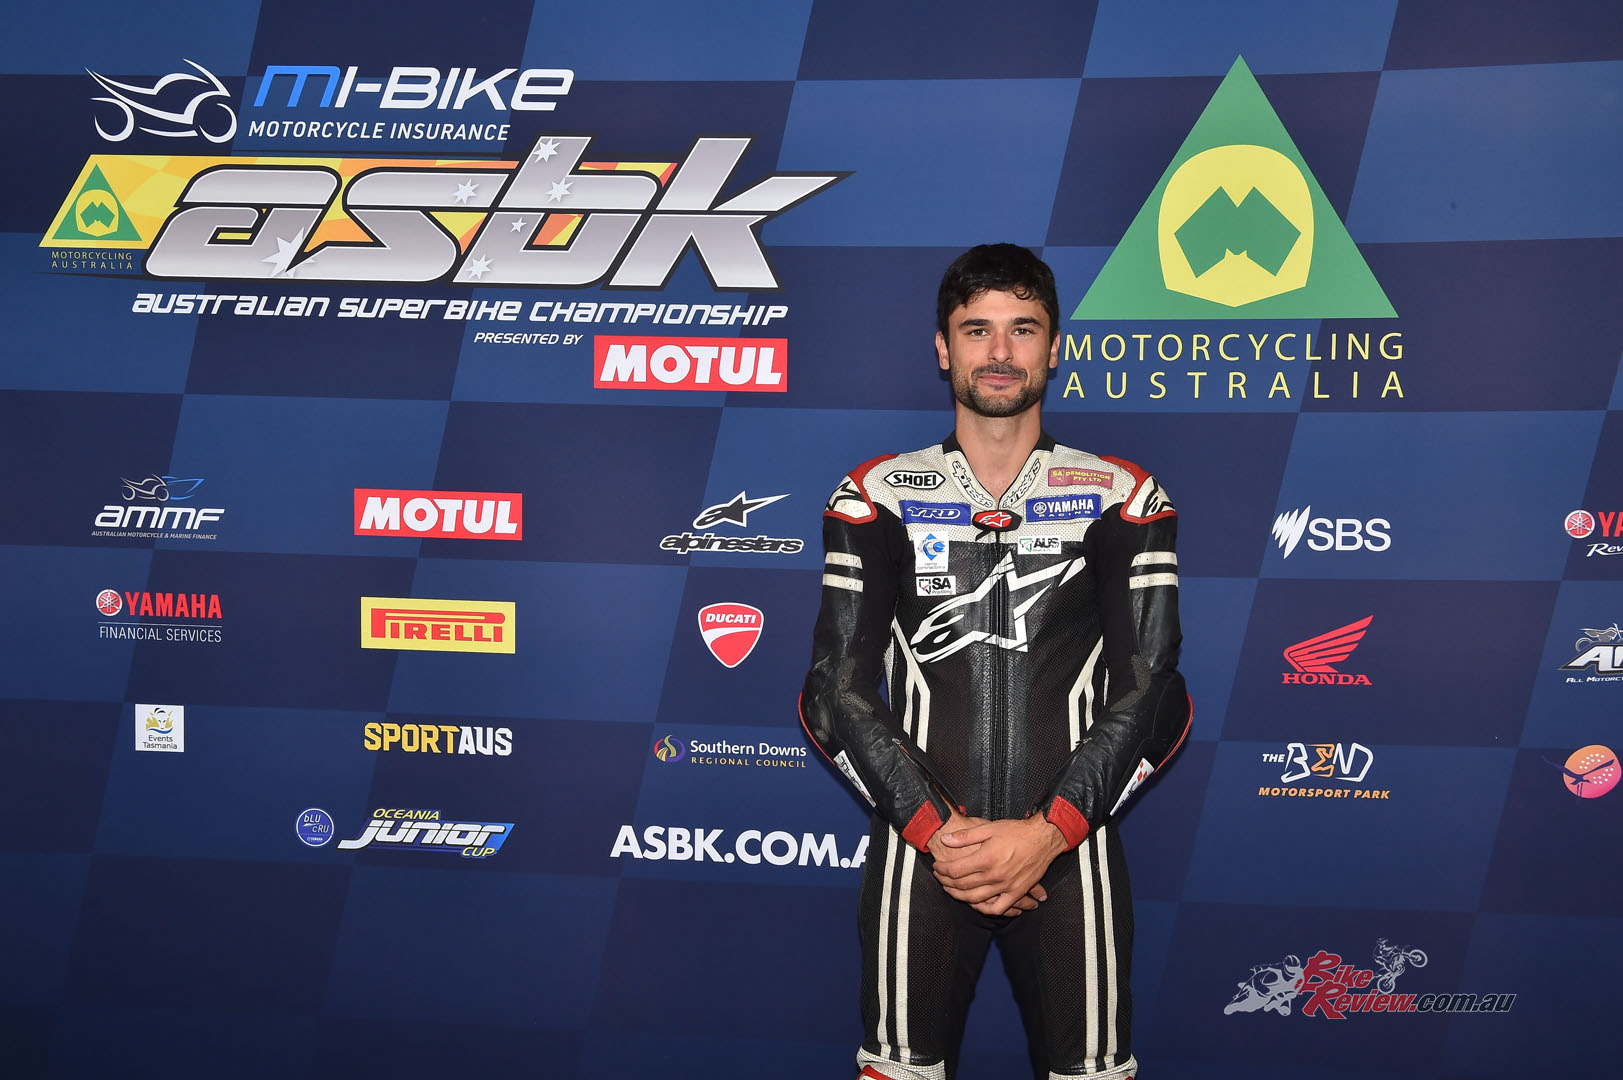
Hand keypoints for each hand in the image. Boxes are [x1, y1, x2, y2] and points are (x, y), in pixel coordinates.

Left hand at [931, 816, 1066, 916]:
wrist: (1043, 838)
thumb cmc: (1017, 831)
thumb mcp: (989, 828)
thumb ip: (966, 836)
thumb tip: (945, 839)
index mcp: (986, 858)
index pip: (955, 871)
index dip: (942, 870)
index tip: (937, 866)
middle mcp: (994, 875)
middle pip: (962, 886)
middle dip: (946, 883)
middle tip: (940, 878)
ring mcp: (1006, 886)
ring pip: (976, 899)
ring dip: (960, 897)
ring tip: (952, 890)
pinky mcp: (1017, 892)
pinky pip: (998, 908)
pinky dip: (985, 909)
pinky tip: (977, 905)